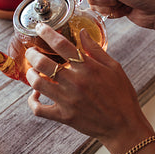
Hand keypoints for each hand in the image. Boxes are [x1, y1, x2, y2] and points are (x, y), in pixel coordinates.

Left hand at [26, 23, 154, 153]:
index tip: (39, 27)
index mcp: (88, 68)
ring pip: (38, 83)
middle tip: (31, 52)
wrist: (124, 125)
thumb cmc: (121, 95)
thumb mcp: (115, 68)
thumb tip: (82, 32)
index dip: (47, 33)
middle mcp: (76, 82)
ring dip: (31, 75)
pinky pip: (39, 109)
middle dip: (32, 54)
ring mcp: (68, 100)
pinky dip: (32, 101)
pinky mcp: (63, 116)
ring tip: (32, 71)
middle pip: (44, 63)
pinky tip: (35, 94)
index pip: (62, 45)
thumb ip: (96, 49)